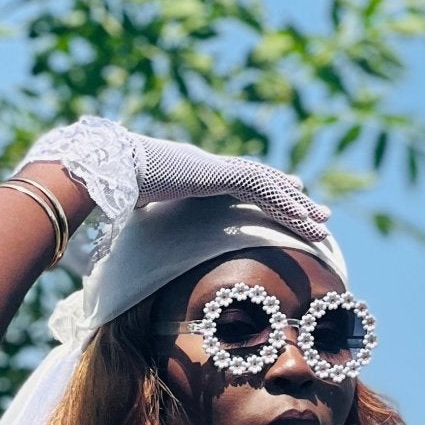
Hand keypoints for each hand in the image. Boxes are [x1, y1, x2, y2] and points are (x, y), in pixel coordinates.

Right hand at [17, 116, 329, 258]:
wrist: (100, 171)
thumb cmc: (106, 194)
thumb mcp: (129, 218)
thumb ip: (135, 230)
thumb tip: (106, 258)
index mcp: (193, 174)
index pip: (237, 182)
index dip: (266, 192)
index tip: (289, 197)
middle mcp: (207, 166)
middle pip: (261, 182)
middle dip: (293, 199)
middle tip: (320, 215)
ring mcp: (212, 167)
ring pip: (268, 186)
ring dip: (298, 206)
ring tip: (323, 224)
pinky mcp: (215, 173)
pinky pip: (260, 189)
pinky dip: (283, 204)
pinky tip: (304, 217)